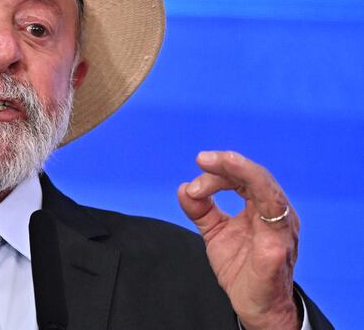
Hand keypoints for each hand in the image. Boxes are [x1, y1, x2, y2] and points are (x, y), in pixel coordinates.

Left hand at [177, 151, 300, 329]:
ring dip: (241, 173)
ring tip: (216, 163)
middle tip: (202, 159)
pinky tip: (231, 190)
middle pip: (256, 177)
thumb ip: (201, 210)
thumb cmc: (242, 269)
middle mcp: (277, 215)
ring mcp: (281, 231)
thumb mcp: (215, 232)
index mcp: (263, 208)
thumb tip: (184, 188)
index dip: (220, 170)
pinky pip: (273, 219)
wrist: (256, 307)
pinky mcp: (276, 249)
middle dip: (228, 165)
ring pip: (268, 190)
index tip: (196, 170)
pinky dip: (255, 196)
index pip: (244, 178)